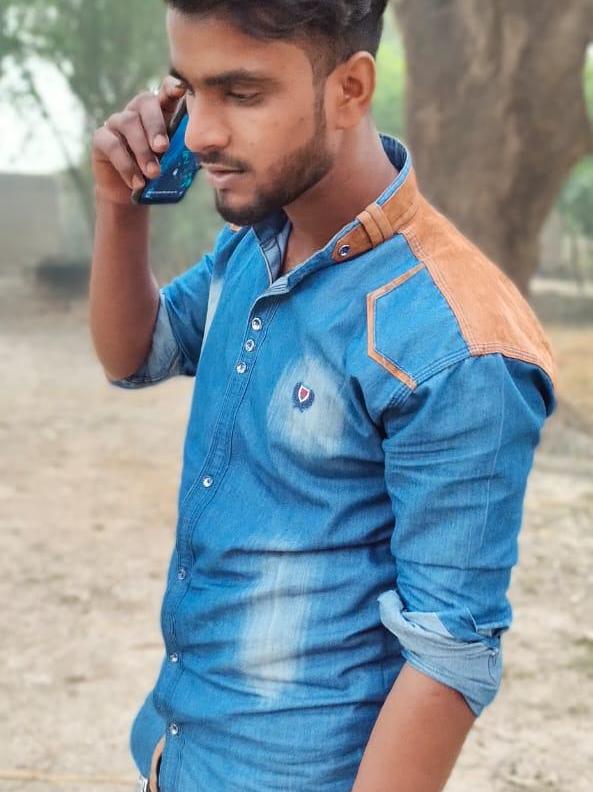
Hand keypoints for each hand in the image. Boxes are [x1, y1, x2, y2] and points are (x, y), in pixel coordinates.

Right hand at [91, 76, 186, 204]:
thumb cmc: (158, 173)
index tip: (181, 91)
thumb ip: (185, 150)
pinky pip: (112, 145)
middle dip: (156, 126)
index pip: (165, 91)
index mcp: (160, 112)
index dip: (172, 87)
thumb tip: (202, 148)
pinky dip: (126, 165)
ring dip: (142, 150)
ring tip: (153, 173)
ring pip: (128, 123)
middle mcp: (137, 111)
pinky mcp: (101, 138)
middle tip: (163, 148)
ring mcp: (117, 122)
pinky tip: (137, 182)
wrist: (131, 194)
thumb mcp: (174, 162)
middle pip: (145, 103)